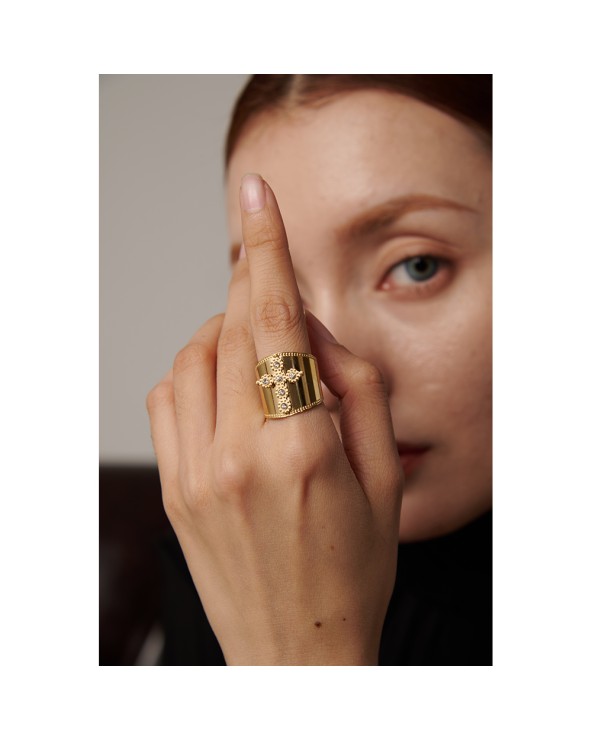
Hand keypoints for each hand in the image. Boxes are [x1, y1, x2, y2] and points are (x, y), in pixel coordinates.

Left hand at [146, 173, 402, 664]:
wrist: (297, 652)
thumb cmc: (353, 570)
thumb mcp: (384, 478)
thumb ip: (360, 389)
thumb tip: (319, 333)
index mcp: (303, 450)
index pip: (278, 321)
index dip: (268, 249)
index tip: (256, 195)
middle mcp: (238, 456)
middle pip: (233, 328)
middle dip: (253, 287)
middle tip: (270, 278)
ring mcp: (194, 474)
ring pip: (193, 356)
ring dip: (227, 332)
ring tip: (263, 358)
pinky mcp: (172, 490)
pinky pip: (166, 398)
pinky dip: (195, 372)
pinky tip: (226, 390)